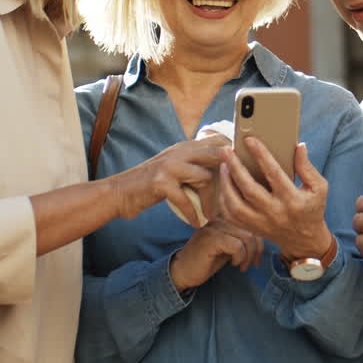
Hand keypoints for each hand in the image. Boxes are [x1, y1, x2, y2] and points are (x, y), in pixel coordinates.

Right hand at [108, 137, 227, 224]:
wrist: (119, 193)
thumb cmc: (150, 185)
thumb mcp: (173, 167)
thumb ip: (193, 164)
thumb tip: (222, 168)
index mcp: (184, 146)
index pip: (217, 140)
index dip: (232, 153)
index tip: (242, 171)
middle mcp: (179, 151)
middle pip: (216, 154)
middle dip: (230, 173)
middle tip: (235, 193)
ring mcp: (169, 165)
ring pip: (205, 178)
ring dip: (210, 201)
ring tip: (211, 215)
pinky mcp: (161, 183)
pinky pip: (186, 199)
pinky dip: (193, 214)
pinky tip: (196, 222)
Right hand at [169, 219, 263, 291]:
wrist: (182, 271)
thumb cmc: (207, 260)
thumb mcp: (229, 247)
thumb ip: (242, 239)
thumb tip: (264, 240)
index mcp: (224, 218)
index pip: (251, 222)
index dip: (260, 241)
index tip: (257, 258)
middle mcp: (219, 218)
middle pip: (251, 229)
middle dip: (256, 250)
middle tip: (252, 264)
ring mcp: (214, 227)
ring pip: (246, 236)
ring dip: (248, 255)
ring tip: (242, 265)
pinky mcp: (210, 239)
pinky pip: (236, 245)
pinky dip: (239, 257)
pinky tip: (233, 264)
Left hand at [220, 140, 330, 260]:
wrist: (305, 240)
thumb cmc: (312, 208)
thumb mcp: (319, 188)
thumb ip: (307, 167)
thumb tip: (299, 146)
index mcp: (292, 200)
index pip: (274, 174)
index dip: (261, 155)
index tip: (250, 140)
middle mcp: (275, 212)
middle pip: (249, 189)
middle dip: (235, 167)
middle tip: (226, 151)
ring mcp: (261, 223)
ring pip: (235, 204)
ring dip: (226, 184)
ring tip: (224, 165)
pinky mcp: (251, 228)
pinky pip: (231, 215)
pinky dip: (224, 199)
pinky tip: (225, 184)